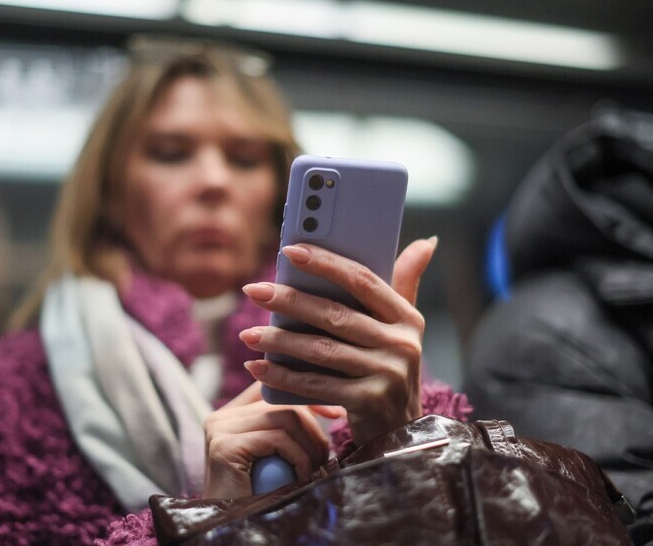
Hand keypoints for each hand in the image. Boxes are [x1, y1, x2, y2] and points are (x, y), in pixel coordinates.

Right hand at [203, 382, 340, 497]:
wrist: (237, 534)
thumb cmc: (262, 499)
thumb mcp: (277, 458)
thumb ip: (287, 431)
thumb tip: (329, 406)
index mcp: (230, 416)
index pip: (272, 387)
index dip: (306, 396)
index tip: (333, 413)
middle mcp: (221, 417)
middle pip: (282, 402)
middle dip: (314, 428)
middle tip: (325, 457)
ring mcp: (219, 430)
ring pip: (284, 417)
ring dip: (309, 445)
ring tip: (314, 469)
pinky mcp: (224, 446)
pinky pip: (277, 438)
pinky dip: (299, 457)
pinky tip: (301, 476)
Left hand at [240, 237, 436, 445]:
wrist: (401, 434)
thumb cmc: (390, 369)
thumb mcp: (403, 329)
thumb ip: (406, 284)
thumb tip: (427, 241)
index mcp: (407, 318)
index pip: (363, 281)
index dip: (326, 263)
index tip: (289, 250)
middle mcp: (402, 345)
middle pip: (335, 314)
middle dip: (290, 301)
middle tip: (254, 291)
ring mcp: (387, 375)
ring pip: (321, 350)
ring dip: (279, 341)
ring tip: (248, 334)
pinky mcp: (368, 403)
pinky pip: (316, 385)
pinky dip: (283, 376)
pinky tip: (257, 367)